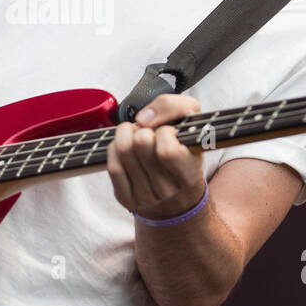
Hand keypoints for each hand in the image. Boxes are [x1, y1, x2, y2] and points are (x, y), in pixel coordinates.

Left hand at [106, 93, 206, 221]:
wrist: (178, 193)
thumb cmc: (185, 151)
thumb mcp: (192, 122)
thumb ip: (174, 107)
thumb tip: (143, 118)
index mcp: (189, 173)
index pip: (167, 150)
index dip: (165, 131)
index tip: (169, 132)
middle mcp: (168, 189)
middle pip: (140, 143)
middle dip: (144, 129)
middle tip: (151, 133)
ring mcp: (146, 196)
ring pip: (123, 150)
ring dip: (127, 135)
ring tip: (137, 136)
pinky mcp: (127, 198)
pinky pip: (113, 166)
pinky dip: (115, 149)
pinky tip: (126, 148)